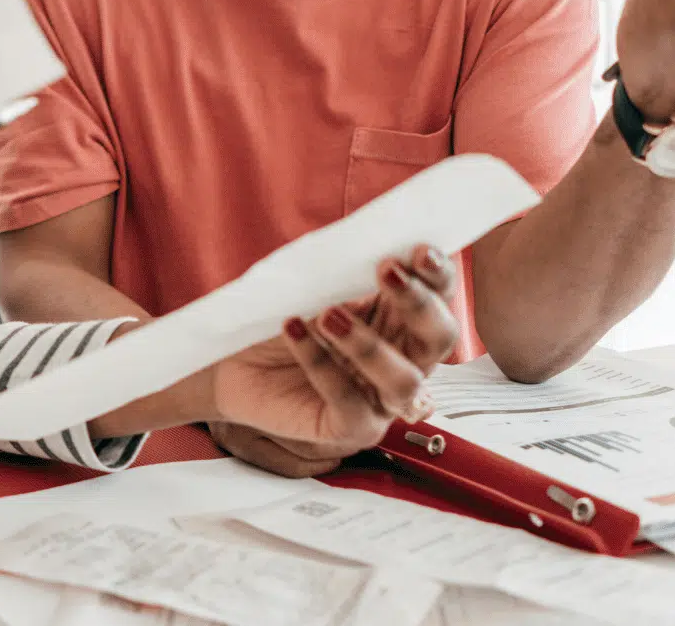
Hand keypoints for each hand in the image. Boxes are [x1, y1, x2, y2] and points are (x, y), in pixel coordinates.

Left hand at [208, 247, 458, 476]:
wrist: (233, 364)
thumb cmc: (282, 321)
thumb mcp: (314, 289)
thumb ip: (348, 274)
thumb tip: (373, 245)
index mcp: (400, 320)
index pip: (440, 297)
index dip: (439, 275)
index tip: (421, 251)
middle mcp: (402, 361)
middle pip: (440, 338)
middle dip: (420, 304)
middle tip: (387, 271)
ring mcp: (380, 399)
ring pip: (404, 380)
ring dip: (369, 343)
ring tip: (327, 314)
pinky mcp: (350, 428)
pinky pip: (348, 402)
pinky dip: (319, 363)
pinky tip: (293, 329)